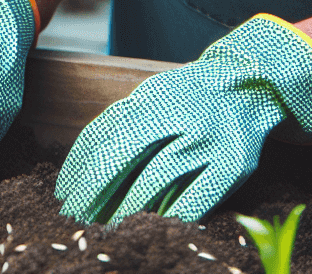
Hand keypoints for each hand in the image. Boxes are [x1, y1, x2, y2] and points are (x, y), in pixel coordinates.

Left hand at [55, 14, 311, 222]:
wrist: (248, 84)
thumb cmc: (186, 98)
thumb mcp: (150, 97)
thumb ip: (120, 123)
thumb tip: (81, 167)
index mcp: (149, 98)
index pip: (102, 135)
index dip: (79, 168)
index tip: (63, 195)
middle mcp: (176, 115)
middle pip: (123, 156)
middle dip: (94, 191)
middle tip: (78, 218)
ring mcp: (206, 139)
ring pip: (157, 178)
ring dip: (128, 208)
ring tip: (109, 226)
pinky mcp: (234, 164)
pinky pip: (198, 196)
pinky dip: (173, 214)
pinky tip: (154, 226)